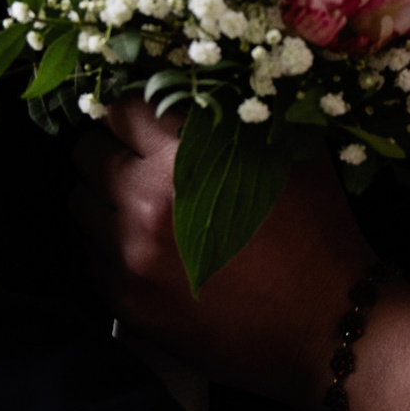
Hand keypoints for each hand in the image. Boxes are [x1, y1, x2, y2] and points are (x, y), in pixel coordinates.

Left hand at [71, 104, 372, 407]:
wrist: (328, 324)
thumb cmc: (319, 234)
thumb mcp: (292, 154)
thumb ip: (239, 115)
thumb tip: (201, 86)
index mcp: (187, 157)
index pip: (122, 109)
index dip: (136, 113)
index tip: (147, 125)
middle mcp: (147, 203)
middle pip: (88, 153)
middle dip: (113, 152)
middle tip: (141, 164)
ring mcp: (130, 257)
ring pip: (81, 204)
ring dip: (106, 201)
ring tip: (142, 210)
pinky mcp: (126, 301)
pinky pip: (90, 257)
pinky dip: (112, 248)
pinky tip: (150, 252)